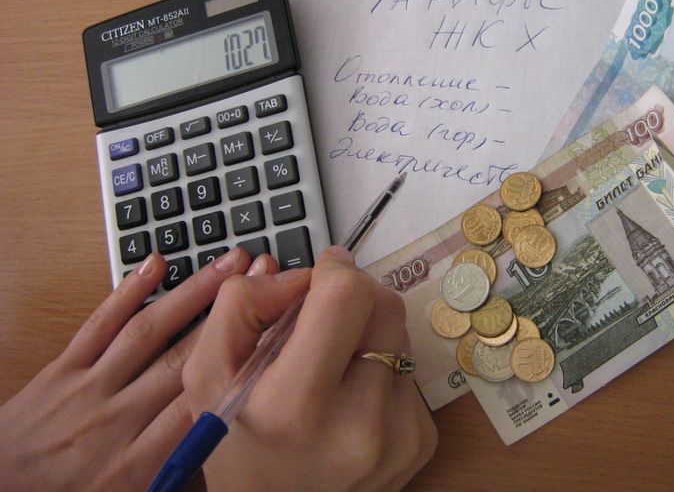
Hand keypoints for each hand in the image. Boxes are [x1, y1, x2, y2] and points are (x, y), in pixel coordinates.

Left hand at [0, 248, 253, 491]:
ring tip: (231, 262)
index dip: (246, 361)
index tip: (279, 329)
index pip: (205, 403)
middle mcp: (117, 418)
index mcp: (138, 462)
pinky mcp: (62, 368)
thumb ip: (178, 470)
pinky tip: (156, 263)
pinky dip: (129, 290)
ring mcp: (88, 387)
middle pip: (187, 358)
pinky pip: (100, 323)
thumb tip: (225, 441)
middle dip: (233, 316)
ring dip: (196, 292)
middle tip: (269, 279)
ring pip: (151, 330)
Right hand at [184, 246, 437, 491]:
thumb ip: (242, 305)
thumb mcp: (207, 375)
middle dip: (353, 296)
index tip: (318, 276)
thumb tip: (303, 274)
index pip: (347, 296)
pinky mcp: (422, 441)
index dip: (333, 271)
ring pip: (400, 333)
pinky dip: (381, 367)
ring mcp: (400, 436)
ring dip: (368, 332)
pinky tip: (352, 394)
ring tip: (332, 365)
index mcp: (294, 406)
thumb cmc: (237, 446)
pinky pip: (409, 370)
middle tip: (322, 315)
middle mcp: (359, 425)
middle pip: (385, 305)